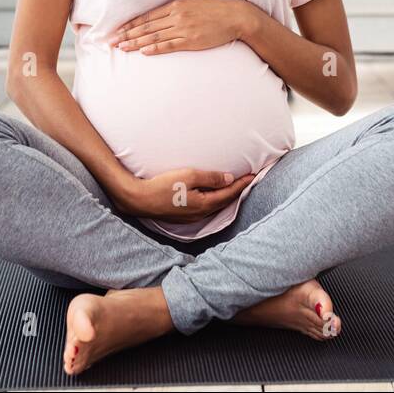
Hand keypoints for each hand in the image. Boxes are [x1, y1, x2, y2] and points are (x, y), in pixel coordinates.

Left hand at [109, 0, 255, 54]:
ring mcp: (184, 28)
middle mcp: (177, 15)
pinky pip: (169, 45)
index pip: (147, 16)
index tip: (117, 30)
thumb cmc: (215, 10)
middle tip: (112, 41)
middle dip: (127, 34)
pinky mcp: (191, 40)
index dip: (131, 24)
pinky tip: (143, 51)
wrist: (236, 17)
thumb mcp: (193, 3)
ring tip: (122, 47)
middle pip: (146, 26)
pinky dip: (155, 48)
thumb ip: (176, 9)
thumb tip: (159, 17)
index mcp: (176, 5)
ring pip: (154, 36)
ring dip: (136, 42)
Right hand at [112, 168, 256, 222]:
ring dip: (226, 196)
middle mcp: (200, 214)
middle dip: (237, 191)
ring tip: (235, 186)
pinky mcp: (183, 216)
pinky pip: (206, 207)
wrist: (139, 199)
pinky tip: (214, 194)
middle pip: (224, 202)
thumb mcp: (188, 176)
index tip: (254, 175)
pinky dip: (215, 199)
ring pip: (215, 206)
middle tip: (248, 180)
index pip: (229, 194)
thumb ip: (210, 178)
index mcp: (204, 204)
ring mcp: (191, 217)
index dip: (242, 184)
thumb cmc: (162, 186)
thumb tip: (229, 179)